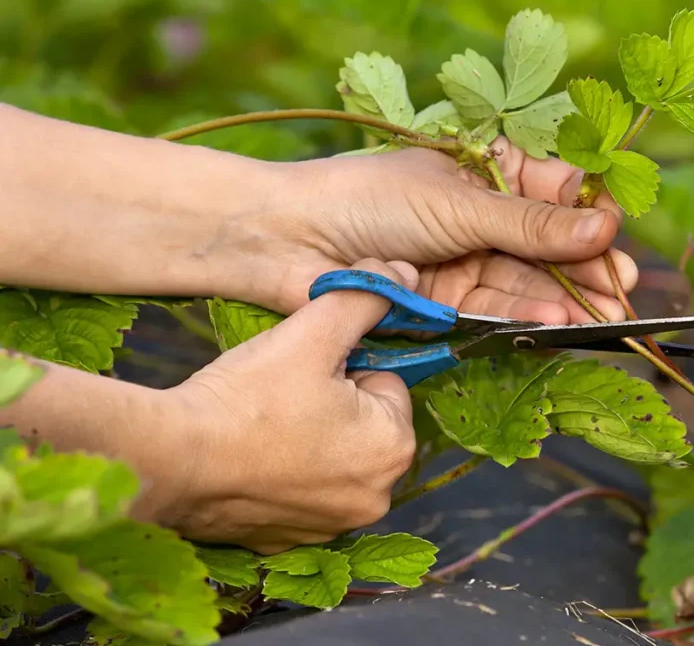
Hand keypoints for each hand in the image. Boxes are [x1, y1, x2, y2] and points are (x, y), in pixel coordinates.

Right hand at [151, 258, 417, 553]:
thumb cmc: (247, 397)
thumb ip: (364, 298)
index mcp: (394, 448)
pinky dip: (281, 472)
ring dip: (308, 435)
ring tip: (261, 421)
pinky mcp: (290, 540)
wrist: (170, 461)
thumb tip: (402, 275)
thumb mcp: (313, 332)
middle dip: (331, 401)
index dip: (345, 366)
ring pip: (332, 455)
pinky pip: (299, 490)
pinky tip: (248, 456)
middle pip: (363, 423)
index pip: (386, 384)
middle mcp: (377, 497)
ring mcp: (333, 526)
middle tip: (280, 393)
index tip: (305, 369)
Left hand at [248, 138, 637, 323]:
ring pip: (525, 282)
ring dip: (561, 299)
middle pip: (546, 245)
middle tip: (622, 291)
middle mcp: (479, 217)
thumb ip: (533, 226)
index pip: (553, 193)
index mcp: (485, 171)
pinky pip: (495, 310)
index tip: (614, 237)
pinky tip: (557, 322)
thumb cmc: (370, 199)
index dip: (587, 216)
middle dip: (584, 268)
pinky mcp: (446, 303)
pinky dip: (525, 316)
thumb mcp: (461, 204)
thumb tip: (606, 227)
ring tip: (600, 315)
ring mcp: (464, 261)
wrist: (289, 241)